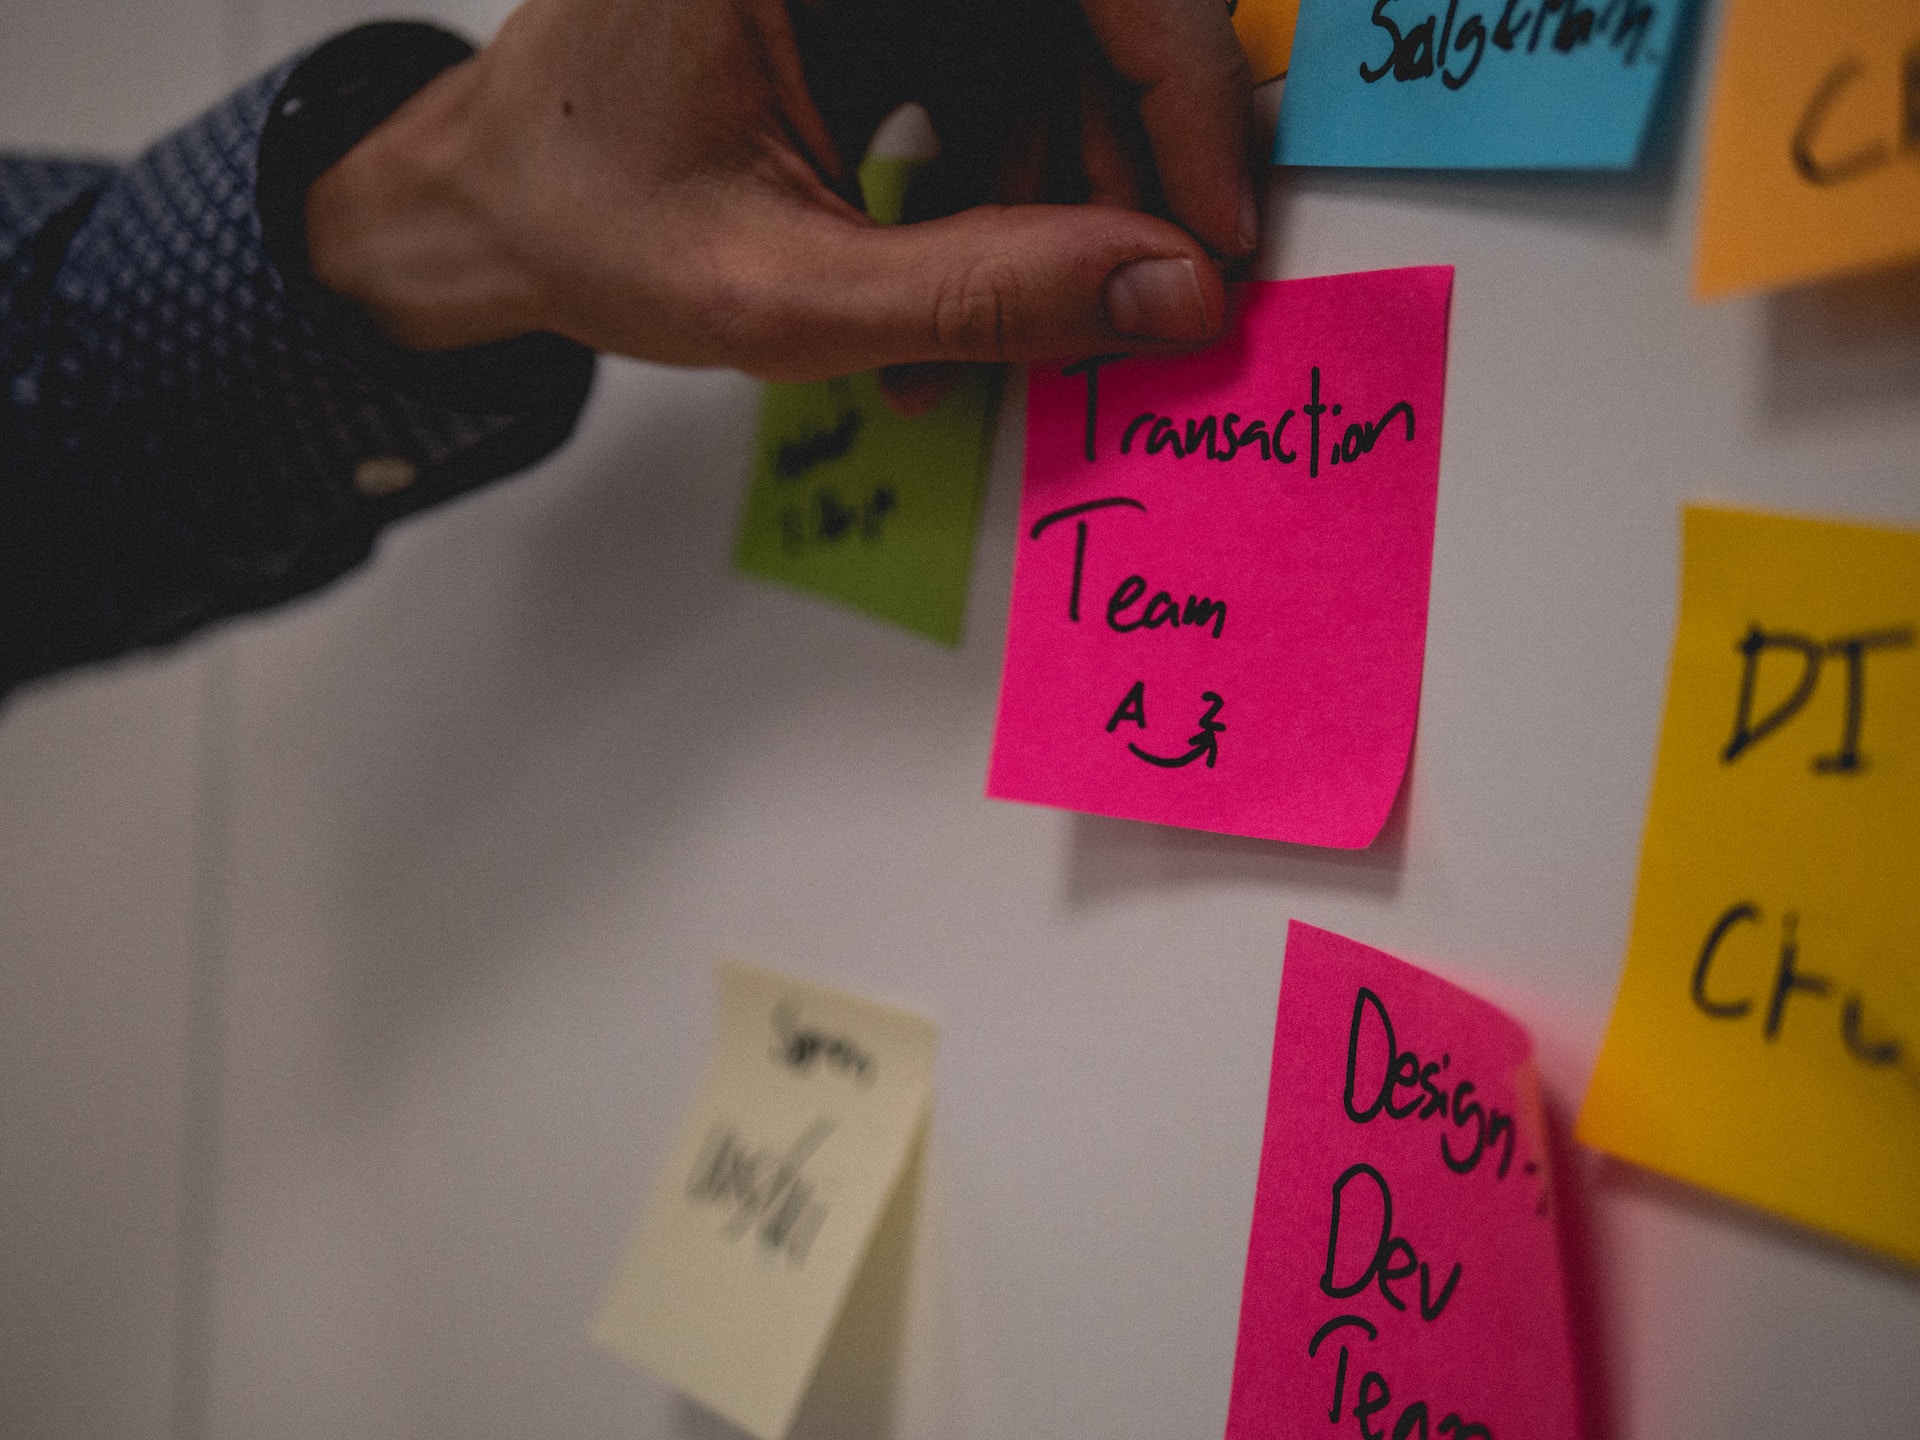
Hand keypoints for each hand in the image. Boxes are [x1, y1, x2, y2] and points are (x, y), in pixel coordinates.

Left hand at [307, 0, 1256, 379]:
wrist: (492, 211)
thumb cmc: (584, 220)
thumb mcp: (784, 292)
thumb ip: (982, 298)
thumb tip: (1172, 295)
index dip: (1185, 87)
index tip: (1217, 233)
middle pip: (1086, 17)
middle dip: (1117, 184)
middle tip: (1120, 318)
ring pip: (1055, 67)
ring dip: (1049, 221)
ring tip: (971, 357)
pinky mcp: (887, 4)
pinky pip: (1004, 91)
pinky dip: (1000, 207)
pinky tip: (940, 313)